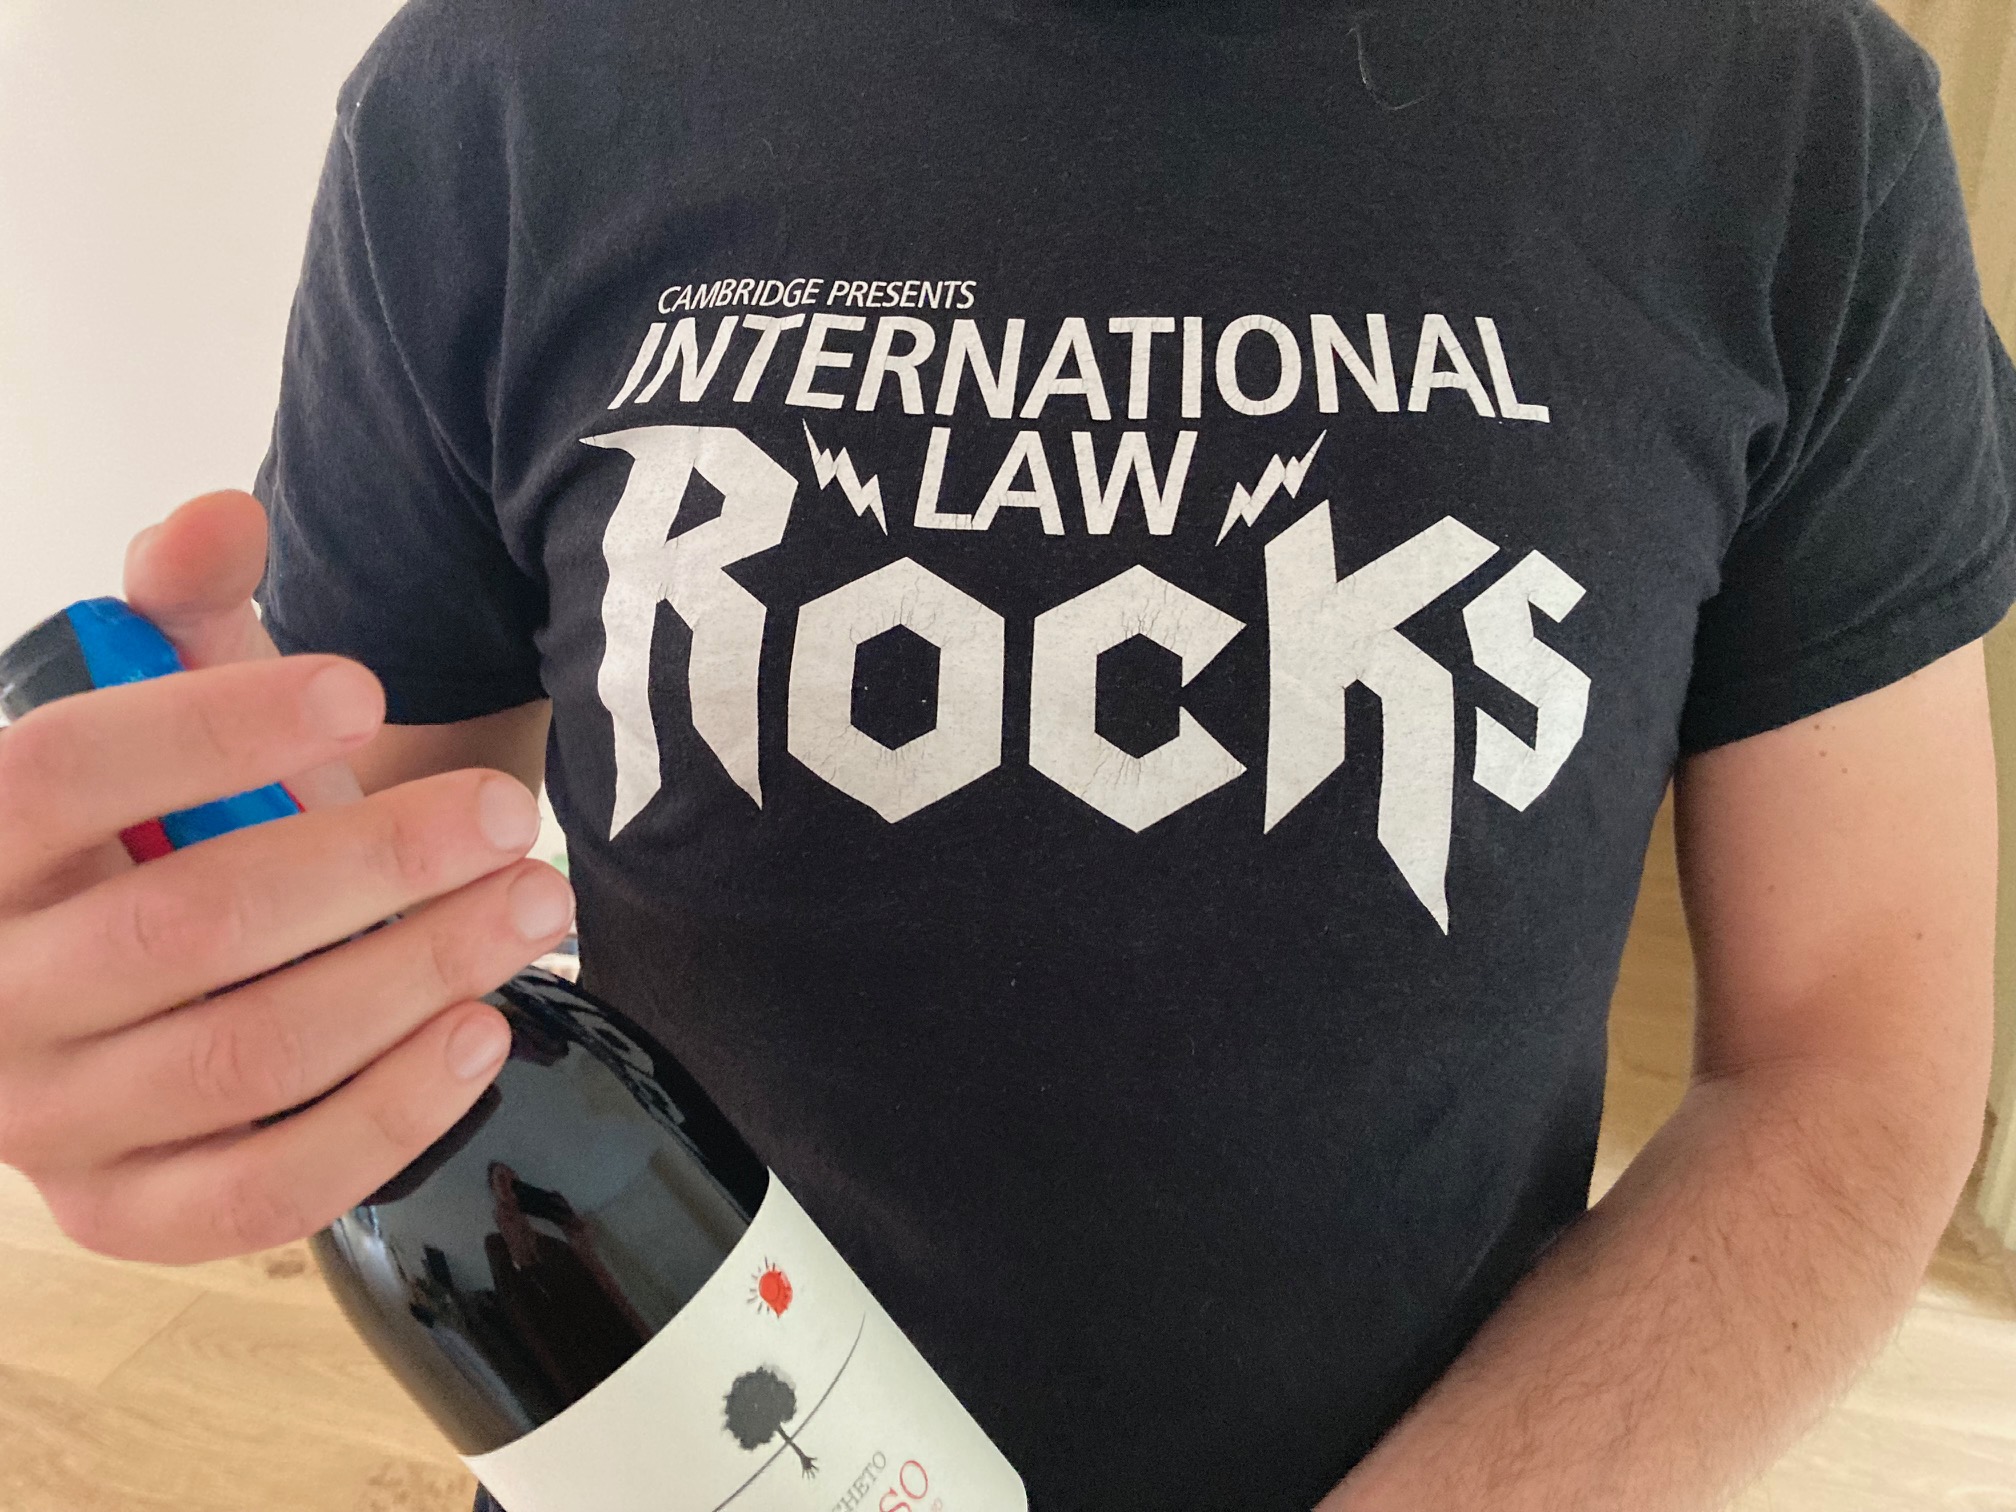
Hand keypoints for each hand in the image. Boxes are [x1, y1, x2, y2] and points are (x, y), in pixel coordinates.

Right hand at [0, 491, 573, 1263]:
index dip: (213, 726)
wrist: (155, 980)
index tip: (366, 690)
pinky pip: (262, 1194)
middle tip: (507, 818)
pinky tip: (483, 1032)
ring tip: (534, 903)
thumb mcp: (163, 705)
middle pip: (189, 925)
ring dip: (413, 975)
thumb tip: (220, 515)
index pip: (63, 772)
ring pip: (246, 1055)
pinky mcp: (123, 1215)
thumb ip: (178, 606)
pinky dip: (386, 1118)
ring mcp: (46, 1124)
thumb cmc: (170, 826)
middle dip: (373, 862)